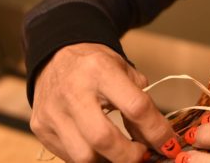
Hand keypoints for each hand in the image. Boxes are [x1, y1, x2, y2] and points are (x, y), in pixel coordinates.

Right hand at [30, 43, 180, 161]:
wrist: (56, 56)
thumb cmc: (96, 66)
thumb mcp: (125, 72)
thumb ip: (141, 103)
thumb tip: (156, 140)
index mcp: (100, 70)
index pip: (136, 107)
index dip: (157, 131)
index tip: (169, 144)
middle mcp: (73, 91)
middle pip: (104, 138)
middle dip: (129, 156)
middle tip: (143, 156)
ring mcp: (53, 111)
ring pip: (83, 156)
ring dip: (109, 161)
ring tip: (122, 154)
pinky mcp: (40, 127)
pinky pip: (69, 156)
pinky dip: (91, 158)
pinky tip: (102, 151)